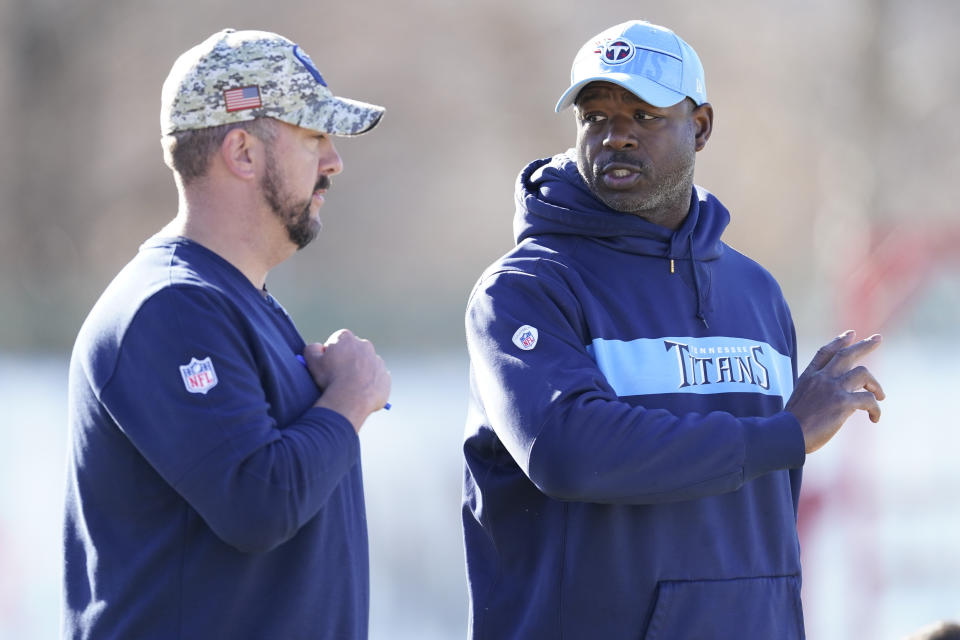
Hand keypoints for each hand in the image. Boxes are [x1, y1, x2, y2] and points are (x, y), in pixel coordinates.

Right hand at [303, 329, 390, 431]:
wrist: (351, 399)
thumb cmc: (330, 379)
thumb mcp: (312, 361)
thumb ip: (312, 348)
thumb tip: (318, 347)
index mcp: (347, 339)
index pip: (338, 339)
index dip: (331, 351)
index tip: (328, 363)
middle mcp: (365, 346)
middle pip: (354, 350)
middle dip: (347, 360)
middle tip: (338, 376)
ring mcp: (377, 361)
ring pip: (367, 365)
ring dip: (360, 372)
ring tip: (349, 387)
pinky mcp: (385, 377)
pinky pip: (376, 379)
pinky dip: (369, 385)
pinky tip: (360, 394)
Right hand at [785, 330, 885, 453]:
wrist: (787, 435)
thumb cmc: (791, 425)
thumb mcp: (799, 400)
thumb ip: (815, 393)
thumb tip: (834, 398)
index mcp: (809, 377)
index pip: (825, 353)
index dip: (839, 341)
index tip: (851, 333)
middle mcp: (821, 378)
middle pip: (846, 355)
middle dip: (864, 345)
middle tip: (878, 338)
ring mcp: (832, 388)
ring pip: (863, 373)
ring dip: (876, 385)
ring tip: (881, 396)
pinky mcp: (842, 403)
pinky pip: (868, 400)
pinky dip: (876, 409)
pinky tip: (875, 418)